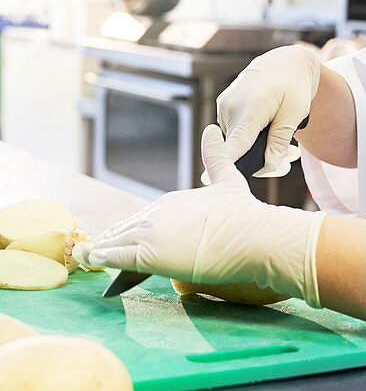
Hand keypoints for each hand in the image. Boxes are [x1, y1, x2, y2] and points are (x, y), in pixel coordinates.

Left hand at [87, 126, 324, 305]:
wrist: (252, 236)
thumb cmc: (244, 213)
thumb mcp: (227, 179)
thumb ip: (216, 157)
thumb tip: (212, 129)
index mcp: (172, 201)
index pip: (143, 218)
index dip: (131, 229)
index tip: (121, 236)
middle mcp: (157, 213)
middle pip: (126, 229)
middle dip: (112, 240)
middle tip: (97, 251)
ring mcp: (151, 233)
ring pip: (116, 243)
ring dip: (101, 250)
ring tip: (87, 258)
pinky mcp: (149, 254)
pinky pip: (115, 257)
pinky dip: (100, 259)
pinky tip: (90, 260)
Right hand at [211, 44, 320, 179]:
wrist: (284, 62)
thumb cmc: (293, 85)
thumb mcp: (295, 113)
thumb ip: (279, 140)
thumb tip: (268, 165)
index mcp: (250, 107)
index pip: (235, 143)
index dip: (224, 162)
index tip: (206, 180)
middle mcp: (230, 107)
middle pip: (238, 149)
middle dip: (264, 160)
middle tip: (292, 158)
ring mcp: (224, 108)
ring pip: (237, 143)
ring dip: (259, 150)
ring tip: (289, 149)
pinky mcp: (224, 109)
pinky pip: (235, 133)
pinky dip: (251, 139)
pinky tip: (273, 136)